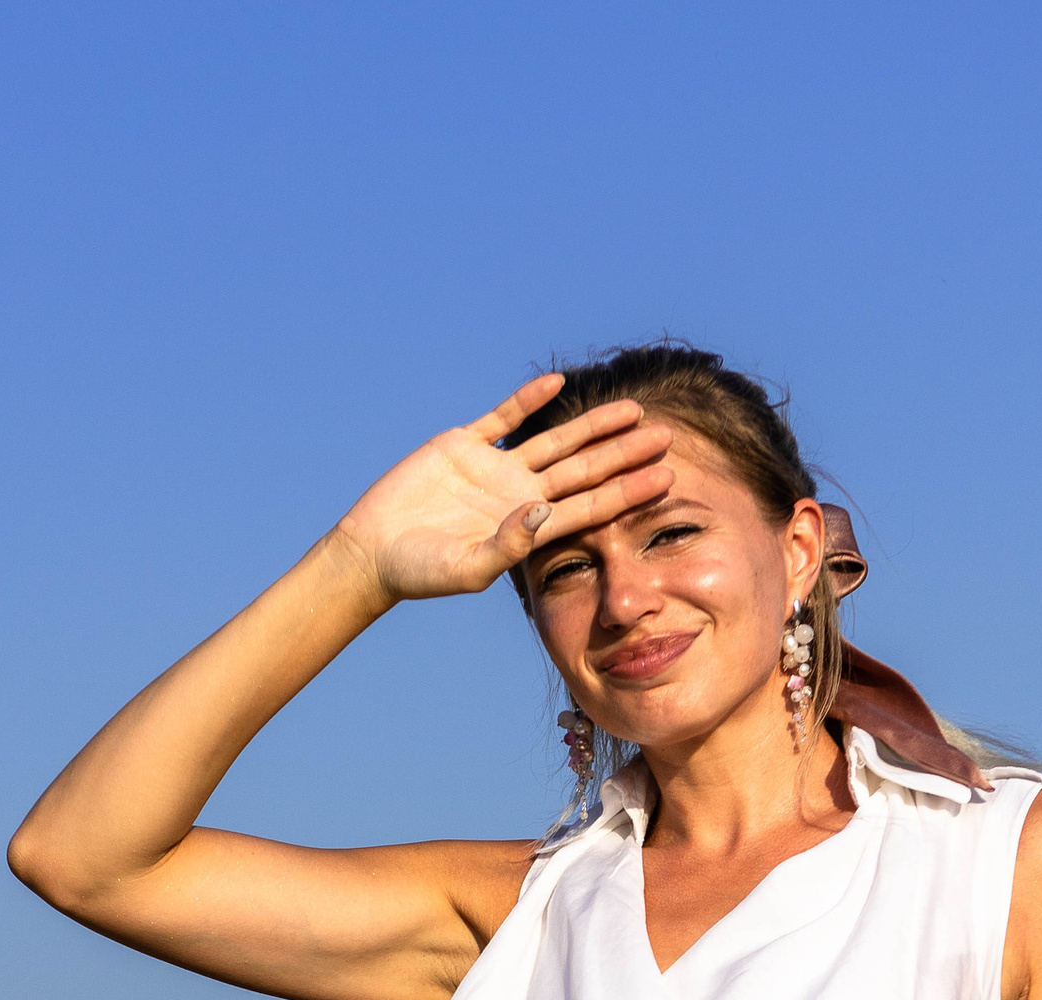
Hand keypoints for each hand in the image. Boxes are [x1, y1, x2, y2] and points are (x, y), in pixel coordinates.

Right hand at [330, 375, 675, 607]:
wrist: (374, 552)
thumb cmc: (421, 574)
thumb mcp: (467, 569)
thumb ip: (508, 545)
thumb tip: (542, 510)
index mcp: (529, 527)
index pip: (591, 506)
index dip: (629, 491)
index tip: (667, 478)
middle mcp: (519, 495)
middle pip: (585, 469)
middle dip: (625, 454)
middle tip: (667, 437)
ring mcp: (494, 468)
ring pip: (556, 441)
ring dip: (593, 426)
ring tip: (632, 410)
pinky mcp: (463, 445)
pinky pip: (503, 417)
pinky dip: (528, 400)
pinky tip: (557, 383)